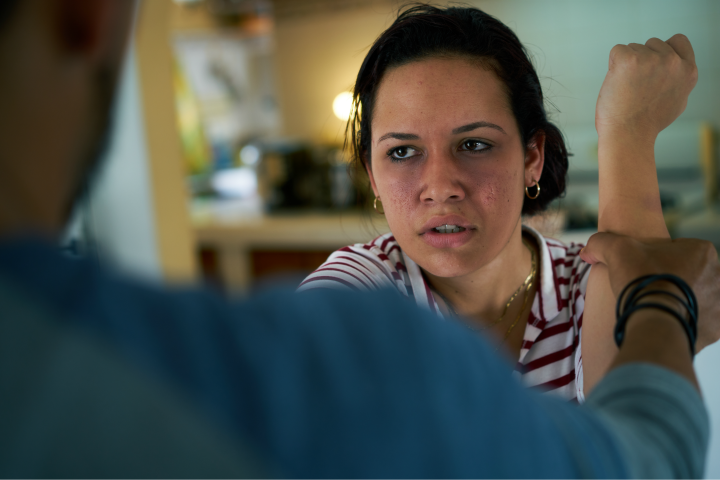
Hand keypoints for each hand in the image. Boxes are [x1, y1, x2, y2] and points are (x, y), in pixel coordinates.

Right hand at [580, 233, 719, 352]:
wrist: (656, 325)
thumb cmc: (642, 282)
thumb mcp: (616, 250)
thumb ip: (601, 243)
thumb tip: (587, 250)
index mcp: (702, 252)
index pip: (674, 250)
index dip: (652, 259)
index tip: (639, 270)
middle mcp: (717, 276)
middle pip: (685, 274)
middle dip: (668, 280)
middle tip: (644, 289)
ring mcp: (719, 304)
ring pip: (692, 298)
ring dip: (676, 301)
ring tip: (652, 307)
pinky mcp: (716, 329)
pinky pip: (698, 323)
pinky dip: (682, 323)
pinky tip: (664, 322)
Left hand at [595, 34, 697, 141]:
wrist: (628, 135)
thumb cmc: (647, 124)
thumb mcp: (677, 100)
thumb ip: (677, 79)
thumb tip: (673, 67)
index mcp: (688, 71)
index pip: (678, 40)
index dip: (663, 49)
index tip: (653, 65)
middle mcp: (673, 62)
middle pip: (652, 43)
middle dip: (642, 60)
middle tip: (637, 86)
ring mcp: (652, 59)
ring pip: (633, 48)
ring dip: (627, 65)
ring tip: (628, 90)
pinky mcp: (630, 60)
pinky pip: (617, 51)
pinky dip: (613, 66)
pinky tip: (617, 85)